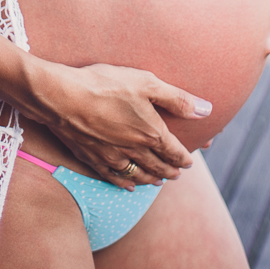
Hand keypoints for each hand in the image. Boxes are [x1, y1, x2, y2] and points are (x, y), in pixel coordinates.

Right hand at [31, 61, 211, 189]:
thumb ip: (177, 98)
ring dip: (150, 179)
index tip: (190, 161)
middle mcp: (134, 150)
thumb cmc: (105, 84)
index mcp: (151, 133)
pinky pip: (113, 178)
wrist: (63, 97)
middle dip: (170, 170)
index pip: (174, 151)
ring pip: (137, 175)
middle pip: (157, 166)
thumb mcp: (147, 82)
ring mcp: (112, 157)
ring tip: (158, 181)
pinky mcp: (92, 159)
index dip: (184, 157)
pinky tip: (127, 186)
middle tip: (177, 174)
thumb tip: (206, 110)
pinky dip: (124, 184)